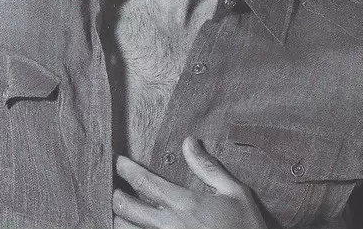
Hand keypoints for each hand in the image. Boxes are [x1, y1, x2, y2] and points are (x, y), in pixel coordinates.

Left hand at [112, 137, 267, 228]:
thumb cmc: (246, 228)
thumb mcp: (235, 194)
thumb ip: (208, 168)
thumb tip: (188, 142)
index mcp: (183, 204)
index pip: (144, 183)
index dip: (126, 170)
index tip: (118, 162)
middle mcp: (168, 226)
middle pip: (126, 208)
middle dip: (117, 196)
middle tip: (116, 188)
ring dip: (121, 220)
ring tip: (122, 212)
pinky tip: (136, 228)